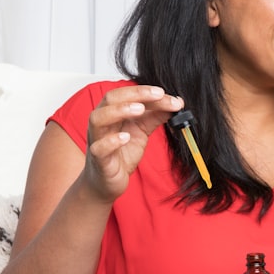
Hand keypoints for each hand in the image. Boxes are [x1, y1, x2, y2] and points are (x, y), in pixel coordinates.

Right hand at [83, 85, 182, 201]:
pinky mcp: (99, 159)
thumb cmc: (121, 153)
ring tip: (140, 110)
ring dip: (120, 111)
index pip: (125, 94)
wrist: (108, 182)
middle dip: (135, 94)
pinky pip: (99, 147)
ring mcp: (97, 140)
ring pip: (99, 119)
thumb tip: (176, 102)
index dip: (144, 91)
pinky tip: (125, 137)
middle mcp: (102, 123)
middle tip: (158, 94)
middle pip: (111, 99)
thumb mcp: (141, 132)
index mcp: (112, 113)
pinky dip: (111, 141)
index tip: (164, 92)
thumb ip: (155, 117)